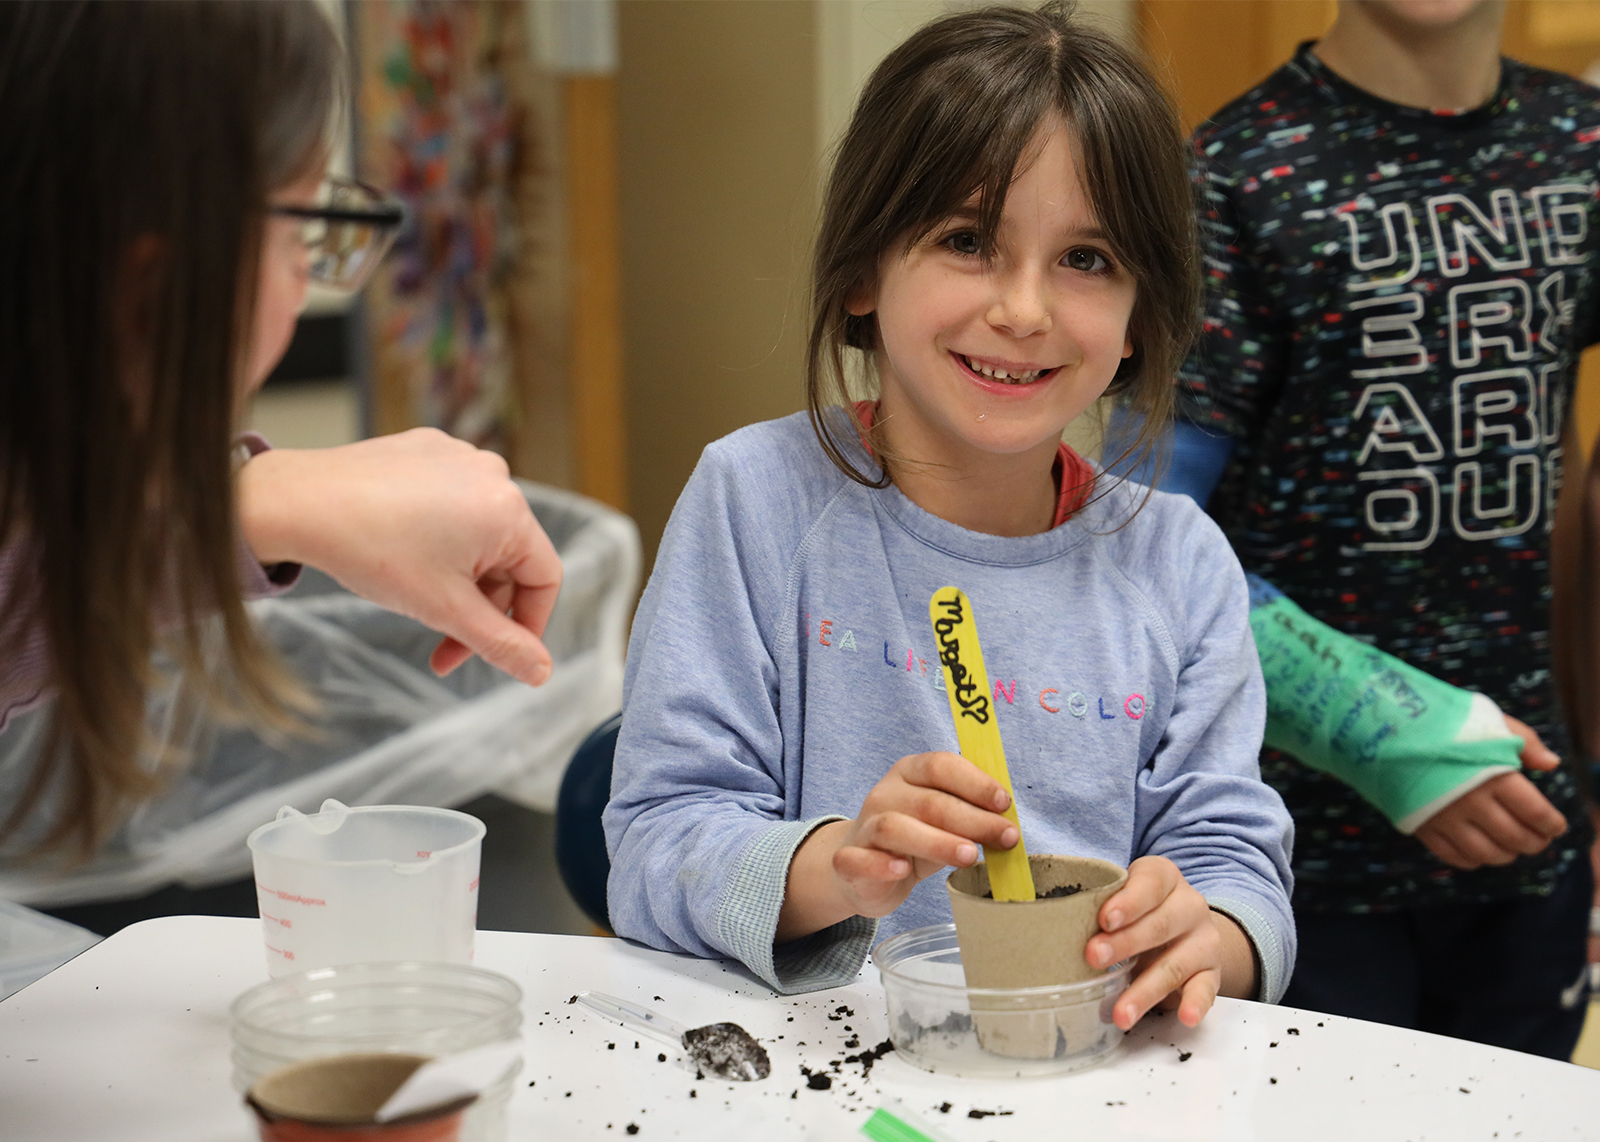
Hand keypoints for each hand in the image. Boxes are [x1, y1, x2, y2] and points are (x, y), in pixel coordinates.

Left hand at [238, 428, 562, 686]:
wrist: (296, 502)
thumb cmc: (371, 549)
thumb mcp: (445, 609)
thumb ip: (501, 644)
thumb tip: (542, 671)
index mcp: (509, 511)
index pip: (545, 579)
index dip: (526, 625)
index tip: (496, 653)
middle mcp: (493, 475)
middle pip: (510, 558)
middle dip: (480, 604)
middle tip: (443, 640)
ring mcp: (458, 456)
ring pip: (479, 534)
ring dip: (457, 573)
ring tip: (413, 589)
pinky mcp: (427, 449)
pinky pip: (450, 503)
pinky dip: (435, 536)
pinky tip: (398, 550)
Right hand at [776, 752, 1017, 941]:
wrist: (864, 868)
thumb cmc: (915, 838)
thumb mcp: (944, 819)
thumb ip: (970, 813)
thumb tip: (1009, 822)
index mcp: (909, 773)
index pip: (940, 765)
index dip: (975, 783)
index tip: (1004, 803)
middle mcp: (884, 794)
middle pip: (928, 801)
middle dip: (972, 820)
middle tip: (1005, 837)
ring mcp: (864, 826)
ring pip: (895, 828)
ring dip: (937, 842)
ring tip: (970, 856)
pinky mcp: (849, 860)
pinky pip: (859, 860)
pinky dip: (881, 865)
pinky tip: (903, 870)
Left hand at [1083, 855, 1255, 1029]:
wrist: (1186, 925)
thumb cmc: (1141, 909)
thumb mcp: (1123, 897)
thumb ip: (1100, 906)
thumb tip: (1054, 928)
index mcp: (1164, 879)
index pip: (1149, 885)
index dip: (1127, 902)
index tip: (1104, 919)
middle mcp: (1189, 905)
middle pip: (1159, 925)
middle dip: (1125, 943)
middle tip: (1094, 957)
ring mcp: (1204, 940)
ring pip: (1175, 965)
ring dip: (1145, 990)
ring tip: (1121, 1013)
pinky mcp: (1212, 972)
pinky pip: (1206, 989)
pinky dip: (1196, 1004)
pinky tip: (1185, 1016)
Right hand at [1413, 716, 1566, 869]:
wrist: (1382, 724)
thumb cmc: (1439, 719)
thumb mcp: (1488, 719)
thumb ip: (1525, 741)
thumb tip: (1551, 765)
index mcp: (1493, 775)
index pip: (1535, 812)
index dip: (1551, 824)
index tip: (1555, 825)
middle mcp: (1471, 801)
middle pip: (1515, 837)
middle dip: (1534, 842)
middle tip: (1538, 839)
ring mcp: (1444, 817)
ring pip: (1487, 853)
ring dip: (1506, 855)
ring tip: (1512, 848)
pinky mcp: (1421, 825)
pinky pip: (1453, 856)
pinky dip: (1473, 860)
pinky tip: (1480, 852)